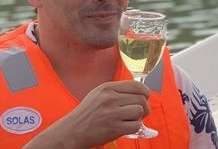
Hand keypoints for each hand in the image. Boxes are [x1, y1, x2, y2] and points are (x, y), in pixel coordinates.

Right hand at [23, 80, 150, 147]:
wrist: (72, 131)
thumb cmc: (87, 114)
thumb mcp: (99, 94)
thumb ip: (117, 91)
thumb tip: (140, 91)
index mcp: (107, 88)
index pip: (137, 85)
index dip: (145, 92)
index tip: (144, 98)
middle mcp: (110, 98)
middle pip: (141, 99)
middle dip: (144, 107)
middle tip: (137, 113)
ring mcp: (112, 113)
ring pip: (140, 111)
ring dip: (138, 118)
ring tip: (128, 120)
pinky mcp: (114, 127)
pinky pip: (136, 125)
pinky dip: (134, 128)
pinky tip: (125, 127)